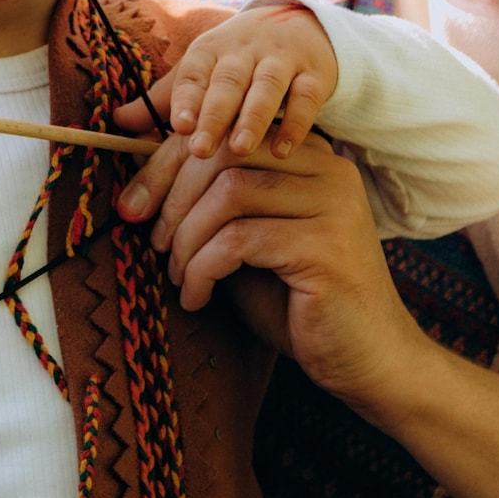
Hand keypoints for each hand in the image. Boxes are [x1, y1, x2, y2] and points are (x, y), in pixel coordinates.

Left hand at [114, 1, 336, 158]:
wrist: (299, 27)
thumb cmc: (236, 61)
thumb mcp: (201, 71)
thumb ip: (165, 99)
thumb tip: (117, 121)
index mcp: (209, 50)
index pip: (194, 73)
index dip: (186, 98)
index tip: (179, 126)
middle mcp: (244, 51)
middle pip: (228, 82)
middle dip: (214, 115)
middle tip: (201, 149)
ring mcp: (281, 61)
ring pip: (267, 88)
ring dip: (253, 119)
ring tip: (240, 149)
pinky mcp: (314, 74)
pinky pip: (306, 97)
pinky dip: (296, 123)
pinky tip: (283, 150)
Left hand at [119, 131, 426, 417]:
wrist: (366, 362)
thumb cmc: (296, 302)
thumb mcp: (244, 242)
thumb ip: (210, 205)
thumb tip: (140, 182)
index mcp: (308, 158)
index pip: (224, 135)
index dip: (166, 164)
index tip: (132, 205)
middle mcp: (328, 170)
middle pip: (223, 153)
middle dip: (169, 196)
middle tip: (150, 241)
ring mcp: (333, 205)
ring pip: (229, 193)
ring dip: (185, 237)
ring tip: (177, 274)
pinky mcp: (328, 247)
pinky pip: (240, 241)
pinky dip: (203, 268)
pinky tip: (196, 297)